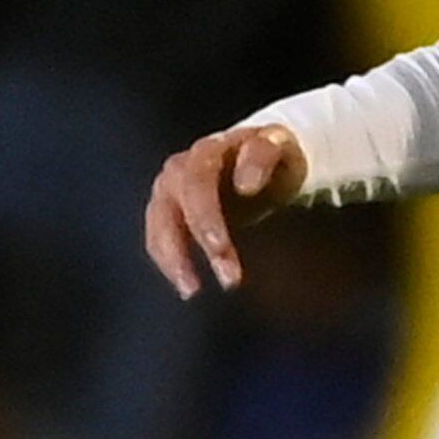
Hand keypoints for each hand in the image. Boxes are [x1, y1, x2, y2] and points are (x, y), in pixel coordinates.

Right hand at [143, 124, 306, 296]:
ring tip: (193, 290)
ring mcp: (169, 190)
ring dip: (175, 257)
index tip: (223, 244)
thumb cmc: (273, 156)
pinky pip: (158, 239)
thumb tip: (244, 186)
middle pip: (183, 199)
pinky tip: (189, 288)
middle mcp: (182, 168)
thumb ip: (263, 155)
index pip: (202, 175)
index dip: (209, 209)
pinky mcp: (165, 213)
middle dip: (203, 236)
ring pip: (161, 221)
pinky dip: (170, 263)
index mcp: (210, 150)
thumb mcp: (279, 147)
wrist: (257, 159)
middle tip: (228, 276)